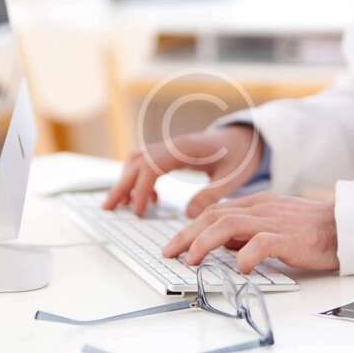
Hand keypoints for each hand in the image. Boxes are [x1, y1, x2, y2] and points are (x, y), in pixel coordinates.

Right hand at [103, 126, 263, 216]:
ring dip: (126, 180)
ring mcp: (170, 147)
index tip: (140, 212)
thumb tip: (189, 215)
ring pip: (137, 160)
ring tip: (120, 205)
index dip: (142, 190)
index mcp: (186, 149)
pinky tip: (152, 200)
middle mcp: (173, 145)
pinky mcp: (171, 153)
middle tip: (108, 209)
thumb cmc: (240, 155)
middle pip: (137, 161)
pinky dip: (140, 179)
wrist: (245, 138)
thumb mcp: (233, 177)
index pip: (152, 166)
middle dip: (121, 185)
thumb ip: (212, 194)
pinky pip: (147, 162)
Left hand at [162, 192, 338, 272]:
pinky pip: (261, 243)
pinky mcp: (288, 237)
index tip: (175, 244)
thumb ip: (248, 231)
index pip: (215, 210)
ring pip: (229, 224)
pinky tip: (240, 269)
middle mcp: (259, 208)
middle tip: (169, 252)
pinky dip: (245, 255)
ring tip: (191, 260)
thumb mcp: (272, 223)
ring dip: (205, 242)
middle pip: (214, 215)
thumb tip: (223, 246)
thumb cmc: (309, 228)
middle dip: (187, 234)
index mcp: (255, 204)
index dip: (191, 226)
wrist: (344, 224)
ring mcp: (273, 221)